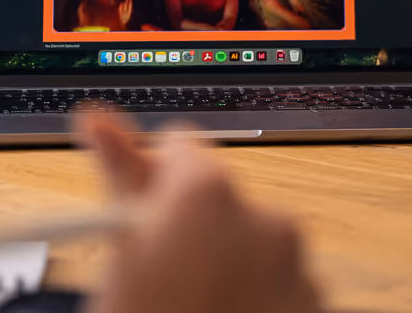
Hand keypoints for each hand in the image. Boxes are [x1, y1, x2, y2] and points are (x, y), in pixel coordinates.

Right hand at [77, 111, 323, 312]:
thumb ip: (119, 178)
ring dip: (229, 269)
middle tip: (158, 282)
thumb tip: (94, 118)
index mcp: (206, 195)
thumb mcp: (115, 262)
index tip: (140, 210)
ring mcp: (299, 269)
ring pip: (255, 247)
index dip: (153, 178)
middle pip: (221, 201)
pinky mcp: (317, 306)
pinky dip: (259, 303)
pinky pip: (284, 288)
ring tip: (191, 310)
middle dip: (192, 231)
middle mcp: (266, 220)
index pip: (181, 148)